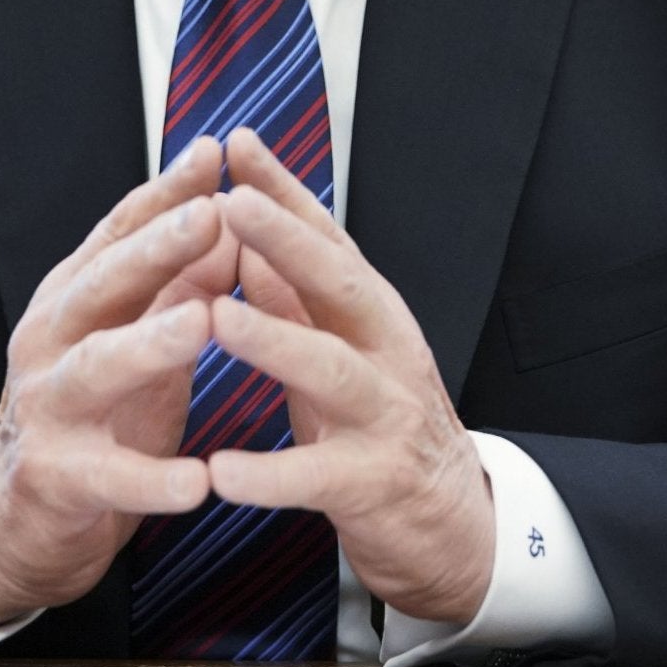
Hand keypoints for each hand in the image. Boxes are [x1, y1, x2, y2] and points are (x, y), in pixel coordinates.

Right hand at [0, 138, 238, 630]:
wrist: (24, 514)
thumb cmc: (99, 410)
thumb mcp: (140, 335)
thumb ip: (181, 283)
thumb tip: (234, 218)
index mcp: (74, 296)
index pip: (120, 231)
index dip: (165, 192)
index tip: (215, 153)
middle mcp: (51, 339)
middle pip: (104, 283)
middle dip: (158, 247)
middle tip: (213, 215)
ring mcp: (47, 407)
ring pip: (97, 367)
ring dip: (150, 343)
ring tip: (203, 322)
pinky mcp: (55, 478)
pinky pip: (108, 477)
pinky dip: (153, 480)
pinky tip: (198, 481)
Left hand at [207, 128, 495, 625]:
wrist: (450, 522)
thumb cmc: (376, 423)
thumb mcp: (336, 347)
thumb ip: (293, 295)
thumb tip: (247, 230)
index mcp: (369, 311)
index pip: (325, 236)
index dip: (283, 190)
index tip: (237, 143)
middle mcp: (385, 349)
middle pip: (337, 283)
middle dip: (283, 239)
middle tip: (229, 202)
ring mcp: (385, 414)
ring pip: (332, 369)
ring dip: (273, 341)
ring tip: (216, 317)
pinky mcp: (374, 483)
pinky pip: (317, 477)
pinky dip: (268, 475)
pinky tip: (221, 471)